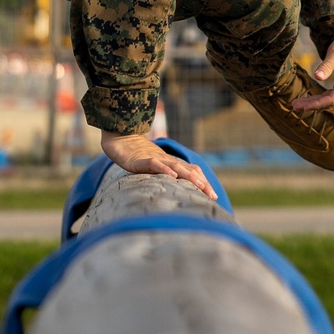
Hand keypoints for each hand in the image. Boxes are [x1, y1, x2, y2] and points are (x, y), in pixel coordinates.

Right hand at [100, 130, 216, 200]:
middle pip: (188, 170)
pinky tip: (172, 176)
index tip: (213, 196)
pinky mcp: (140, 160)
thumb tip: (173, 190)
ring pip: (175, 166)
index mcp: (170, 163)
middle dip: (202, 183)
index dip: (203, 182)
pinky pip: (154, 164)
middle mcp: (166, 160)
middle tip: (212, 195)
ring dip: (189, 176)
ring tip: (200, 186)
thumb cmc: (135, 154)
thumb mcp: (152, 167)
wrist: (119, 137)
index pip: (191, 171)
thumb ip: (162, 176)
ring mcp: (154, 159)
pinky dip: (164, 169)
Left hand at [293, 12, 333, 109]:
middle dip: (313, 104)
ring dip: (315, 102)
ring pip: (331, 100)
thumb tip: (317, 77)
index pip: (332, 99)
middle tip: (294, 106)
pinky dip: (321, 97)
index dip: (317, 104)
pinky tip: (309, 99)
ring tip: (297, 104)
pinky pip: (333, 95)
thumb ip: (327, 65)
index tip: (302, 106)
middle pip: (331, 101)